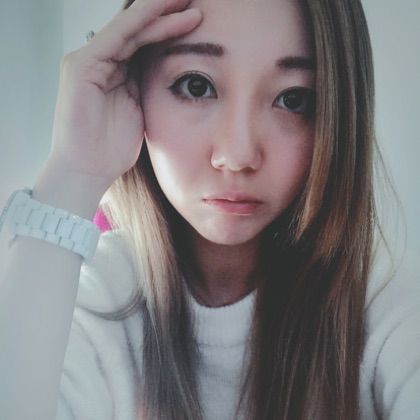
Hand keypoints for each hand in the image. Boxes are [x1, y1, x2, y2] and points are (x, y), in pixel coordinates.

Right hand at [47, 0, 202, 187]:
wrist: (88, 171)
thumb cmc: (112, 149)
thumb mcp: (138, 112)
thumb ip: (144, 88)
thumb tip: (166, 74)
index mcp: (114, 72)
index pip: (143, 41)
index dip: (169, 27)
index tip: (197, 20)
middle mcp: (99, 61)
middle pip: (137, 28)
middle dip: (166, 13)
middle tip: (195, 2)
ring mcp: (87, 61)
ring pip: (128, 27)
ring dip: (159, 12)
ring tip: (187, 2)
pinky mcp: (81, 66)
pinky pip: (117, 37)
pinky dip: (141, 22)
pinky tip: (164, 10)